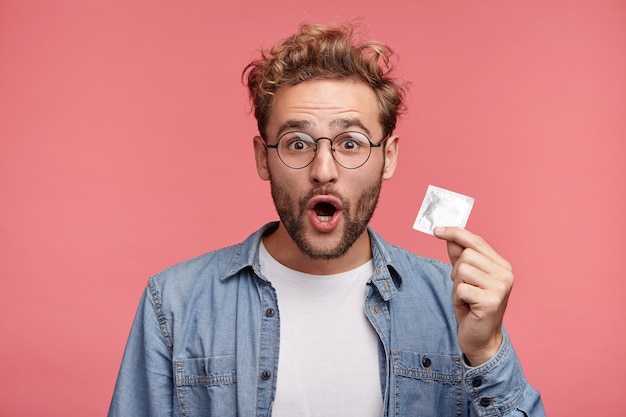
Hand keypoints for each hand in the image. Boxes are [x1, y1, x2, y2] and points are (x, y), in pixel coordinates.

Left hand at [433, 227, 513, 365]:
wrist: (481, 339)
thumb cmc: (473, 307)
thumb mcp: (464, 279)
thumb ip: (459, 257)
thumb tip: (449, 237)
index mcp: (502, 266)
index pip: (477, 241)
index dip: (455, 233)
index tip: (436, 230)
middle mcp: (505, 274)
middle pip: (467, 255)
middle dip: (456, 272)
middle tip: (463, 289)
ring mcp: (500, 287)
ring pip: (462, 270)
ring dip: (457, 286)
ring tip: (466, 298)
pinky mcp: (491, 301)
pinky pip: (461, 288)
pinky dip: (457, 298)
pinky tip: (467, 307)